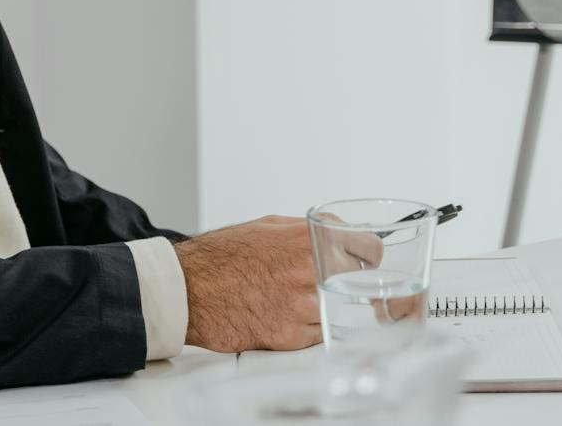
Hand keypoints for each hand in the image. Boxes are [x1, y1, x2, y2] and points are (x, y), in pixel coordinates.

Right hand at [174, 214, 360, 352]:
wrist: (191, 288)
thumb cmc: (225, 255)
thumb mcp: (271, 225)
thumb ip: (312, 229)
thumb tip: (342, 233)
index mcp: (311, 241)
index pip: (370, 249)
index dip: (369, 254)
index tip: (365, 259)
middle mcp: (313, 274)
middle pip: (357, 282)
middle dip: (345, 280)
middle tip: (328, 279)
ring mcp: (304, 309)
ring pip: (338, 310)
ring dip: (325, 305)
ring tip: (296, 295)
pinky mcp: (292, 337)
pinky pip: (318, 333)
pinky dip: (308, 325)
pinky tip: (285, 311)